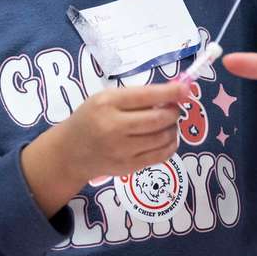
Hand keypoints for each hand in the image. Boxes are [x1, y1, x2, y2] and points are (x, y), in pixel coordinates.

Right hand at [21, 81, 184, 215]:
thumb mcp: (107, 98)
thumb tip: (176, 92)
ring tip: (167, 123)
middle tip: (173, 108)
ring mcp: (122, 150)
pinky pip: (161, 155)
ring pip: (163, 138)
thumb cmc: (92, 118)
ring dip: (173, 128)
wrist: (71, 152)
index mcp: (108, 104)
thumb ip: (138, 96)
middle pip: (159, 119)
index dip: (172, 92)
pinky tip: (166, 138)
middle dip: (174, 111)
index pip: (147, 96)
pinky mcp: (128, 167)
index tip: (186, 88)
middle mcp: (114, 127)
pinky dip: (170, 144)